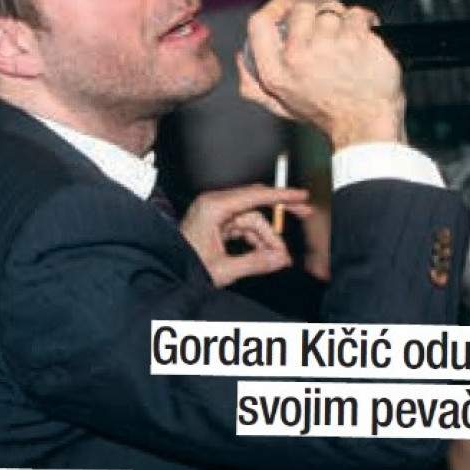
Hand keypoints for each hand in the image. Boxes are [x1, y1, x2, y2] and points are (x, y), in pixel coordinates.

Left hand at [179, 185, 310, 287]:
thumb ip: (255, 263)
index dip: (281, 196)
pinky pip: (243, 227)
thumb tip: (282, 259)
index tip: (301, 196)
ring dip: (267, 237)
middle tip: (305, 213)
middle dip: (279, 216)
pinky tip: (266, 254)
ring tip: (280, 257)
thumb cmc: (185, 267)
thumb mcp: (222, 270)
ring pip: (252, 220)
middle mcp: (214, 205)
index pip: (255, 196)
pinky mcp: (216, 223)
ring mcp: (215, 213)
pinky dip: (255, 240)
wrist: (165, 273)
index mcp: (213, 208)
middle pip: (256, 205)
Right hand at [237, 0, 405, 149]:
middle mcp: (299, 57)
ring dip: (341, 21)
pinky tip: (364, 40)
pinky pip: (358, 14)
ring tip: (347, 44)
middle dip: (316, 16)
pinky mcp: (357, 40)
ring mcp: (329, 46)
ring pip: (332, 9)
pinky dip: (365, 23)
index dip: (274, 8)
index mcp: (276, 72)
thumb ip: (255, 85)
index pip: (259, 24)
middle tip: (327, 35)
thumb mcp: (282, 105)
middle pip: (301, 9)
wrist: (364, 125)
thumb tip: (242, 58)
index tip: (287, 8)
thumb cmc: (326, 113)